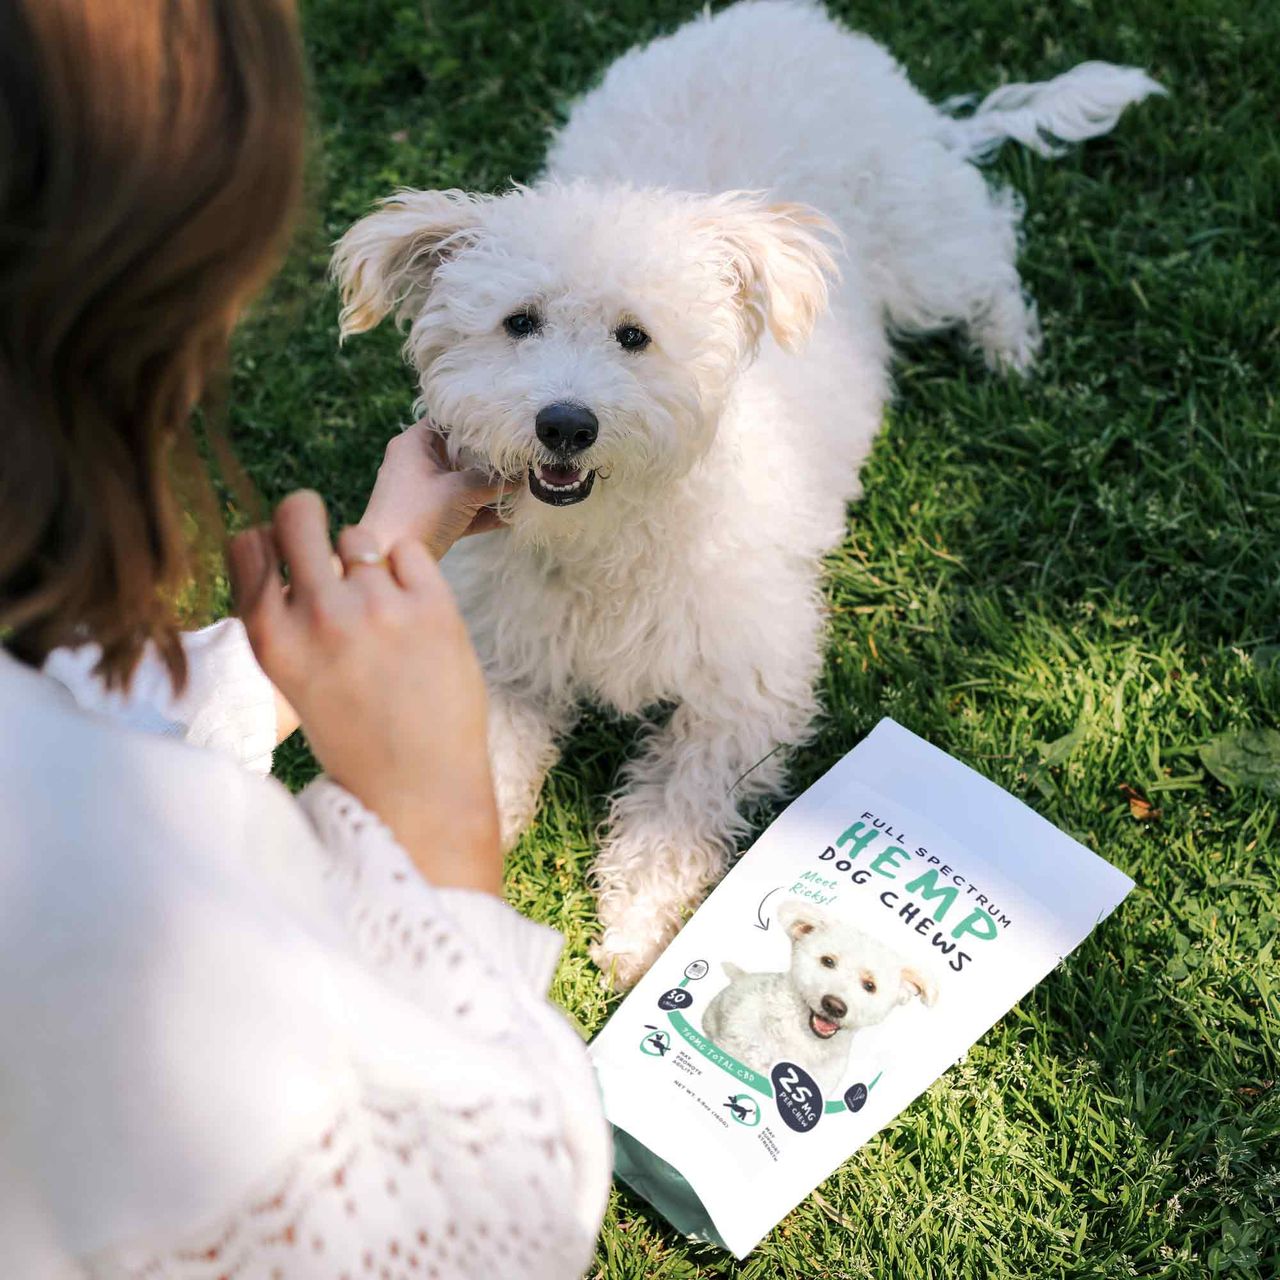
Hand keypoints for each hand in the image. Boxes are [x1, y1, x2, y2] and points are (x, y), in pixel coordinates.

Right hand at [229, 491, 501, 893]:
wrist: (421, 787)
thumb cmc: (355, 740)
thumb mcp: (294, 681)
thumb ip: (285, 620)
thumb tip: (282, 548)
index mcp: (271, 639)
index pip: (247, 544)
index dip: (267, 543)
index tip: (285, 561)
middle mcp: (319, 615)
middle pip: (297, 512)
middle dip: (306, 515)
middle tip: (325, 541)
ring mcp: (377, 607)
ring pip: (356, 535)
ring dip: (364, 560)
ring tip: (379, 609)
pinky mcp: (431, 605)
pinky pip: (408, 548)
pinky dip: (409, 570)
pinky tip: (412, 612)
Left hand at [359, 423, 508, 559]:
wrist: (386, 561)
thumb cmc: (417, 515)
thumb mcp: (460, 491)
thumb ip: (494, 480)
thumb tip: (523, 474)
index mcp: (414, 445)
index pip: (448, 419)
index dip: (477, 420)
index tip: (506, 425)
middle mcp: (416, 463)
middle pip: (461, 452)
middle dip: (491, 459)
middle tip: (522, 458)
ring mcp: (424, 491)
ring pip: (464, 482)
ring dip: (491, 488)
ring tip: (524, 488)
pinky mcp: (432, 517)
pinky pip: (463, 507)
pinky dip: (483, 512)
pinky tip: (512, 517)